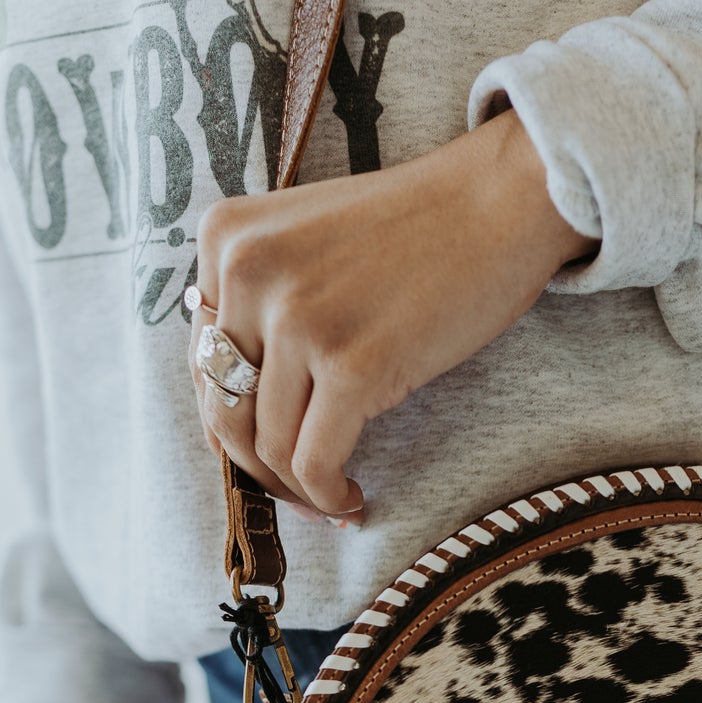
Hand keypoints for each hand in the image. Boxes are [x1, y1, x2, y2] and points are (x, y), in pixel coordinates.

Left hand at [189, 113, 591, 518]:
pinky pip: (313, 463)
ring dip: (296, 488)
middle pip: (224, 408)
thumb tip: (244, 402)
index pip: (200, 359)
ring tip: (330, 498)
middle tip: (295, 489)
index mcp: (226, 239)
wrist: (500, 202)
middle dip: (256, 465)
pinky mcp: (352, 366)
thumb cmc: (420, 226)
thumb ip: (264, 297)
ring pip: (267, 446)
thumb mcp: (308, 237)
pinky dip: (328, 496)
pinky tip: (352, 500)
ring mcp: (298, 321)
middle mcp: (247, 275)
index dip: (232, 417)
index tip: (265, 448)